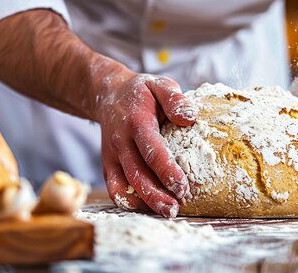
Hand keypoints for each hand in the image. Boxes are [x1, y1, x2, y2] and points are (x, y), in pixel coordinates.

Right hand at [96, 73, 197, 217]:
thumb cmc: (142, 93)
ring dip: (145, 202)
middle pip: (137, 174)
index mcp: (137, 122)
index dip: (166, 171)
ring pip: (125, 185)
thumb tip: (190, 117)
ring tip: (166, 212)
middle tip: (175, 209)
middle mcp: (121, 141)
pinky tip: (147, 207)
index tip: (183, 187)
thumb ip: (175, 98)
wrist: (109, 93)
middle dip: (156, 195)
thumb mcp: (160, 84)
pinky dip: (128, 201)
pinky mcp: (108, 164)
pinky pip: (115, 187)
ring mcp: (112, 155)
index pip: (151, 150)